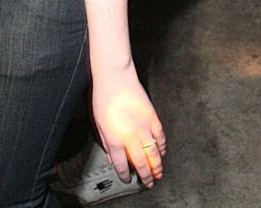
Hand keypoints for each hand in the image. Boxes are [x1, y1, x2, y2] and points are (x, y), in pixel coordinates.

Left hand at [91, 62, 165, 187]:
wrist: (115, 77)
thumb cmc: (104, 97)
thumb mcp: (98, 123)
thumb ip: (106, 143)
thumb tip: (112, 158)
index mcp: (114, 140)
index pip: (122, 166)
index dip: (125, 175)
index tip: (128, 179)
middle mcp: (130, 137)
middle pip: (141, 164)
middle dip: (145, 177)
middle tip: (147, 183)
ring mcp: (144, 128)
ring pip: (154, 155)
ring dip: (157, 167)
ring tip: (158, 174)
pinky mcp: (153, 118)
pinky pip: (160, 138)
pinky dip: (162, 147)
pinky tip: (161, 152)